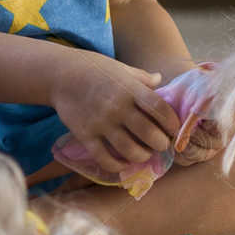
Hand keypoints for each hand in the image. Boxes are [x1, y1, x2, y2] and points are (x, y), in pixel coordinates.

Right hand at [49, 51, 180, 176]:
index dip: (172, 123)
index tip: (175, 130)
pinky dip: (117, 165)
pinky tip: (123, 162)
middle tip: (161, 145)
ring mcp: (101, 123)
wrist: (60, 75)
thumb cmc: (95, 69)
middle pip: (149, 133)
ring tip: (144, 154)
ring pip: (129, 150)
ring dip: (142, 156)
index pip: (160, 108)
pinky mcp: (85, 135)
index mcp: (130, 89)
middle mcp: (118, 107)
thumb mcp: (121, 69)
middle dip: (161, 144)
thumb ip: (142, 78)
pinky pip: (105, 158)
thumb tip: (160, 79)